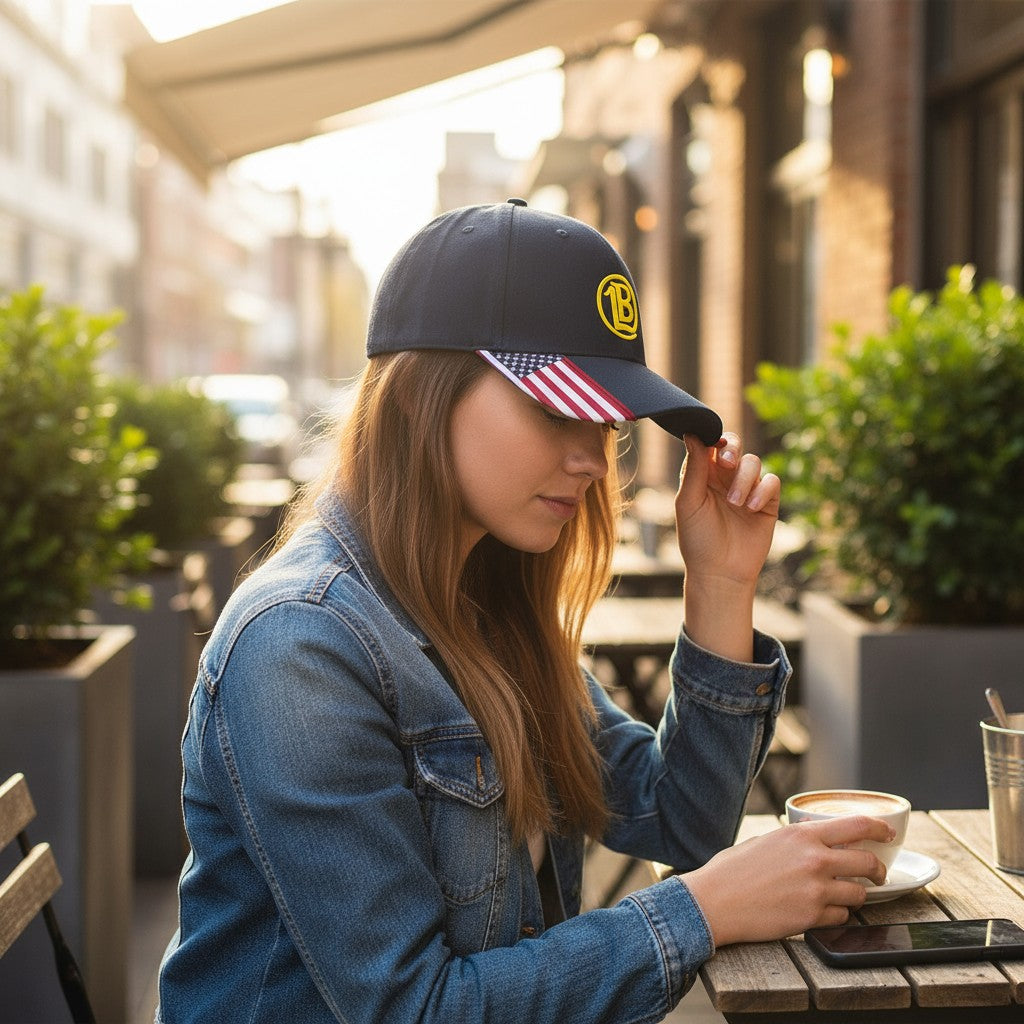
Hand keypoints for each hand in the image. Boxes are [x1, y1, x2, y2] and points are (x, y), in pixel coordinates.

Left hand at [676, 432, 780, 587]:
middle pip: (733, 445)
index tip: (710, 443)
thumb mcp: (688, 502)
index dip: (711, 437)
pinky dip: (762, 490)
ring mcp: (747, 488)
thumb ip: (693, 468)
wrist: (720, 572)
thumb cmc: (698, 539)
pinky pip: (771, 482)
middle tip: (726, 463)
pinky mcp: (767, 502)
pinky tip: (751, 507)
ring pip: (753, 462)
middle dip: (732, 448)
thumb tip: (691, 433)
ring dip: (744, 479)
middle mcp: (724, 478)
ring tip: (735, 503)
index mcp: (702, 475)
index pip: (709, 444)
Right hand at [680, 817, 894, 947]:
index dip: (880, 829)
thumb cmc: (733, 870)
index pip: (857, 825)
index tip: (888, 834)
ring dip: (856, 896)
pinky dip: (836, 915)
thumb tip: (813, 835)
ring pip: (859, 894)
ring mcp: (816, 890)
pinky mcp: (812, 917)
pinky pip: (841, 917)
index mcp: (802, 835)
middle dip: (878, 870)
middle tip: (877, 874)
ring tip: (843, 896)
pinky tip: (821, 911)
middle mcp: (815, 860)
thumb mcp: (766, 841)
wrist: (715, 901)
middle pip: (868, 863)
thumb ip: (796, 839)